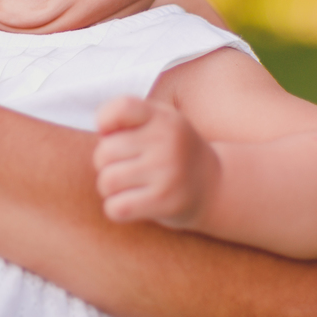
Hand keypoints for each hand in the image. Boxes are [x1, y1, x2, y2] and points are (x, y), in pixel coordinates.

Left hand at [93, 96, 219, 229]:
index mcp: (163, 118)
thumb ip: (127, 119)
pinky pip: (116, 208)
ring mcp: (167, 172)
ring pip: (107, 181)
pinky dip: (115, 208)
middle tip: (123, 166)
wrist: (214, 186)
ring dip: (109, 188)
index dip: (104, 120)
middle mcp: (167, 142)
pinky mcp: (164, 202)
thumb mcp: (159, 123)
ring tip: (126, 185)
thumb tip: (101, 130)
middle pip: (104, 152)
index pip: (122, 107)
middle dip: (104, 163)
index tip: (110, 133)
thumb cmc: (171, 152)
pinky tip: (130, 203)